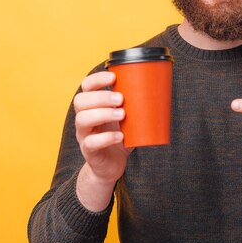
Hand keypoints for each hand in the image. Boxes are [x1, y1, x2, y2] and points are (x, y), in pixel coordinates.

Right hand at [74, 71, 133, 186]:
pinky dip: (107, 138)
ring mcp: (84, 135)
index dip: (97, 79)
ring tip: (122, 115)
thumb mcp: (127, 118)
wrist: (111, 165)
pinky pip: (91, 142)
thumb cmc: (120, 136)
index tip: (113, 77)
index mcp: (92, 106)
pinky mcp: (89, 151)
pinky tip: (120, 136)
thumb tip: (161, 89)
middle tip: (121, 99)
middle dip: (101, 97)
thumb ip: (136, 105)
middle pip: (80, 101)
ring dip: (103, 114)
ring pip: (82, 119)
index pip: (86, 86)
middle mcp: (84, 118)